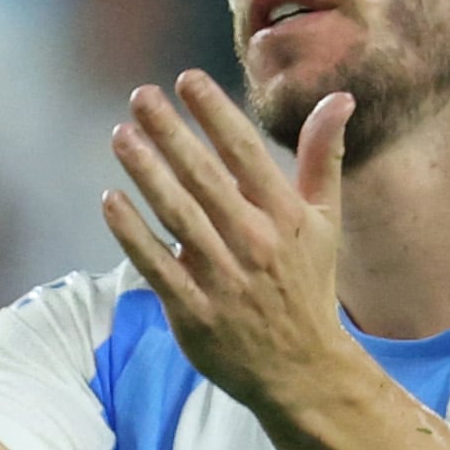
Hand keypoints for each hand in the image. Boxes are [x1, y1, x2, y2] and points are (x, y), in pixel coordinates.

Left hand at [103, 70, 358, 416]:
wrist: (301, 369)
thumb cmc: (308, 286)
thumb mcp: (326, 223)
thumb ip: (323, 159)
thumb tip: (339, 98)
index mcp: (286, 217)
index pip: (246, 154)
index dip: (215, 114)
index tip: (188, 79)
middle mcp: (255, 243)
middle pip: (205, 178)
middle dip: (171, 134)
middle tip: (140, 96)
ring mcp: (223, 279)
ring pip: (178, 216)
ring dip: (146, 173)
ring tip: (120, 135)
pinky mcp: (194, 312)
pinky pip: (157, 265)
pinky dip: (132, 234)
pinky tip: (110, 200)